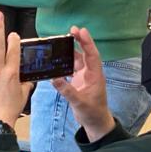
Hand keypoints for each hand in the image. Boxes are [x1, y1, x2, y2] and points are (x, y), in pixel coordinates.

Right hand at [52, 26, 114, 141]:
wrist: (95, 122)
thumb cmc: (92, 112)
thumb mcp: (80, 103)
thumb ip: (67, 91)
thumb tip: (55, 79)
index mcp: (95, 76)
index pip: (91, 55)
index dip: (87, 42)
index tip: (81, 31)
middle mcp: (90, 73)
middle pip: (85, 53)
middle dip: (79, 41)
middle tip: (72, 29)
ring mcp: (84, 77)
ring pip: (77, 59)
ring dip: (70, 50)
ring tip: (61, 41)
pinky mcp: (78, 81)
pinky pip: (70, 68)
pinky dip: (64, 62)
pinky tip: (56, 59)